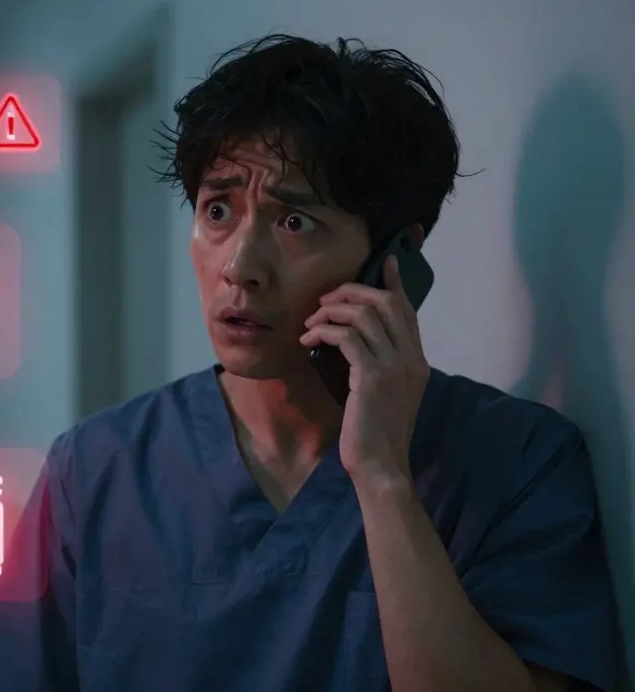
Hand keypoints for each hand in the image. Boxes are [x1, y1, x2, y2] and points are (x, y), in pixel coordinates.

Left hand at [300, 256, 429, 483]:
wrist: (381, 466)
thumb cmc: (376, 433)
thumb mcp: (386, 394)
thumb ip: (381, 365)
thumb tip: (355, 341)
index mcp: (418, 361)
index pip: (408, 310)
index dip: (395, 283)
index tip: (385, 261)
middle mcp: (412, 359)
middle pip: (387, 303)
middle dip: (352, 293)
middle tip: (325, 301)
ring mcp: (394, 367)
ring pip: (365, 315)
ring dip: (331, 312)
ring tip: (311, 324)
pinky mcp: (372, 378)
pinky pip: (347, 337)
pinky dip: (324, 331)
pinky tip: (309, 340)